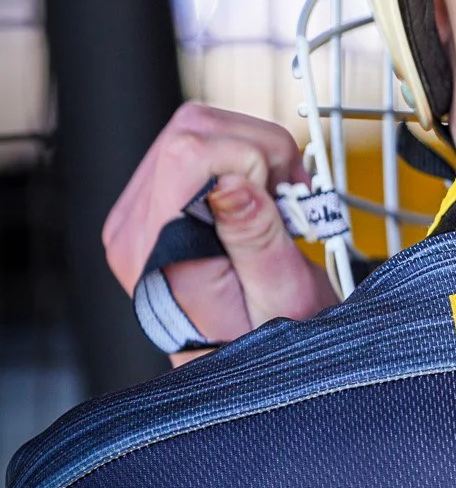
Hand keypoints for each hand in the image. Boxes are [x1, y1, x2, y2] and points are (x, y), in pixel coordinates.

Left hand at [103, 102, 338, 362]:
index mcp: (161, 250)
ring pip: (193, 127)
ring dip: (251, 150)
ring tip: (276, 200)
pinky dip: (239, 158)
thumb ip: (256, 239)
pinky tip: (258, 199)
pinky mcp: (152, 204)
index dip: (251, 160)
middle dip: (257, 148)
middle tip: (288, 196)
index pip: (188, 153)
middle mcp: (136, 228)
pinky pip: (193, 148)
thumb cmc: (263, 340)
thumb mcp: (281, 296)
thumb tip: (231, 182)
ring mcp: (139, 213)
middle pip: (190, 129)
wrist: (240, 360)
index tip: (281, 198)